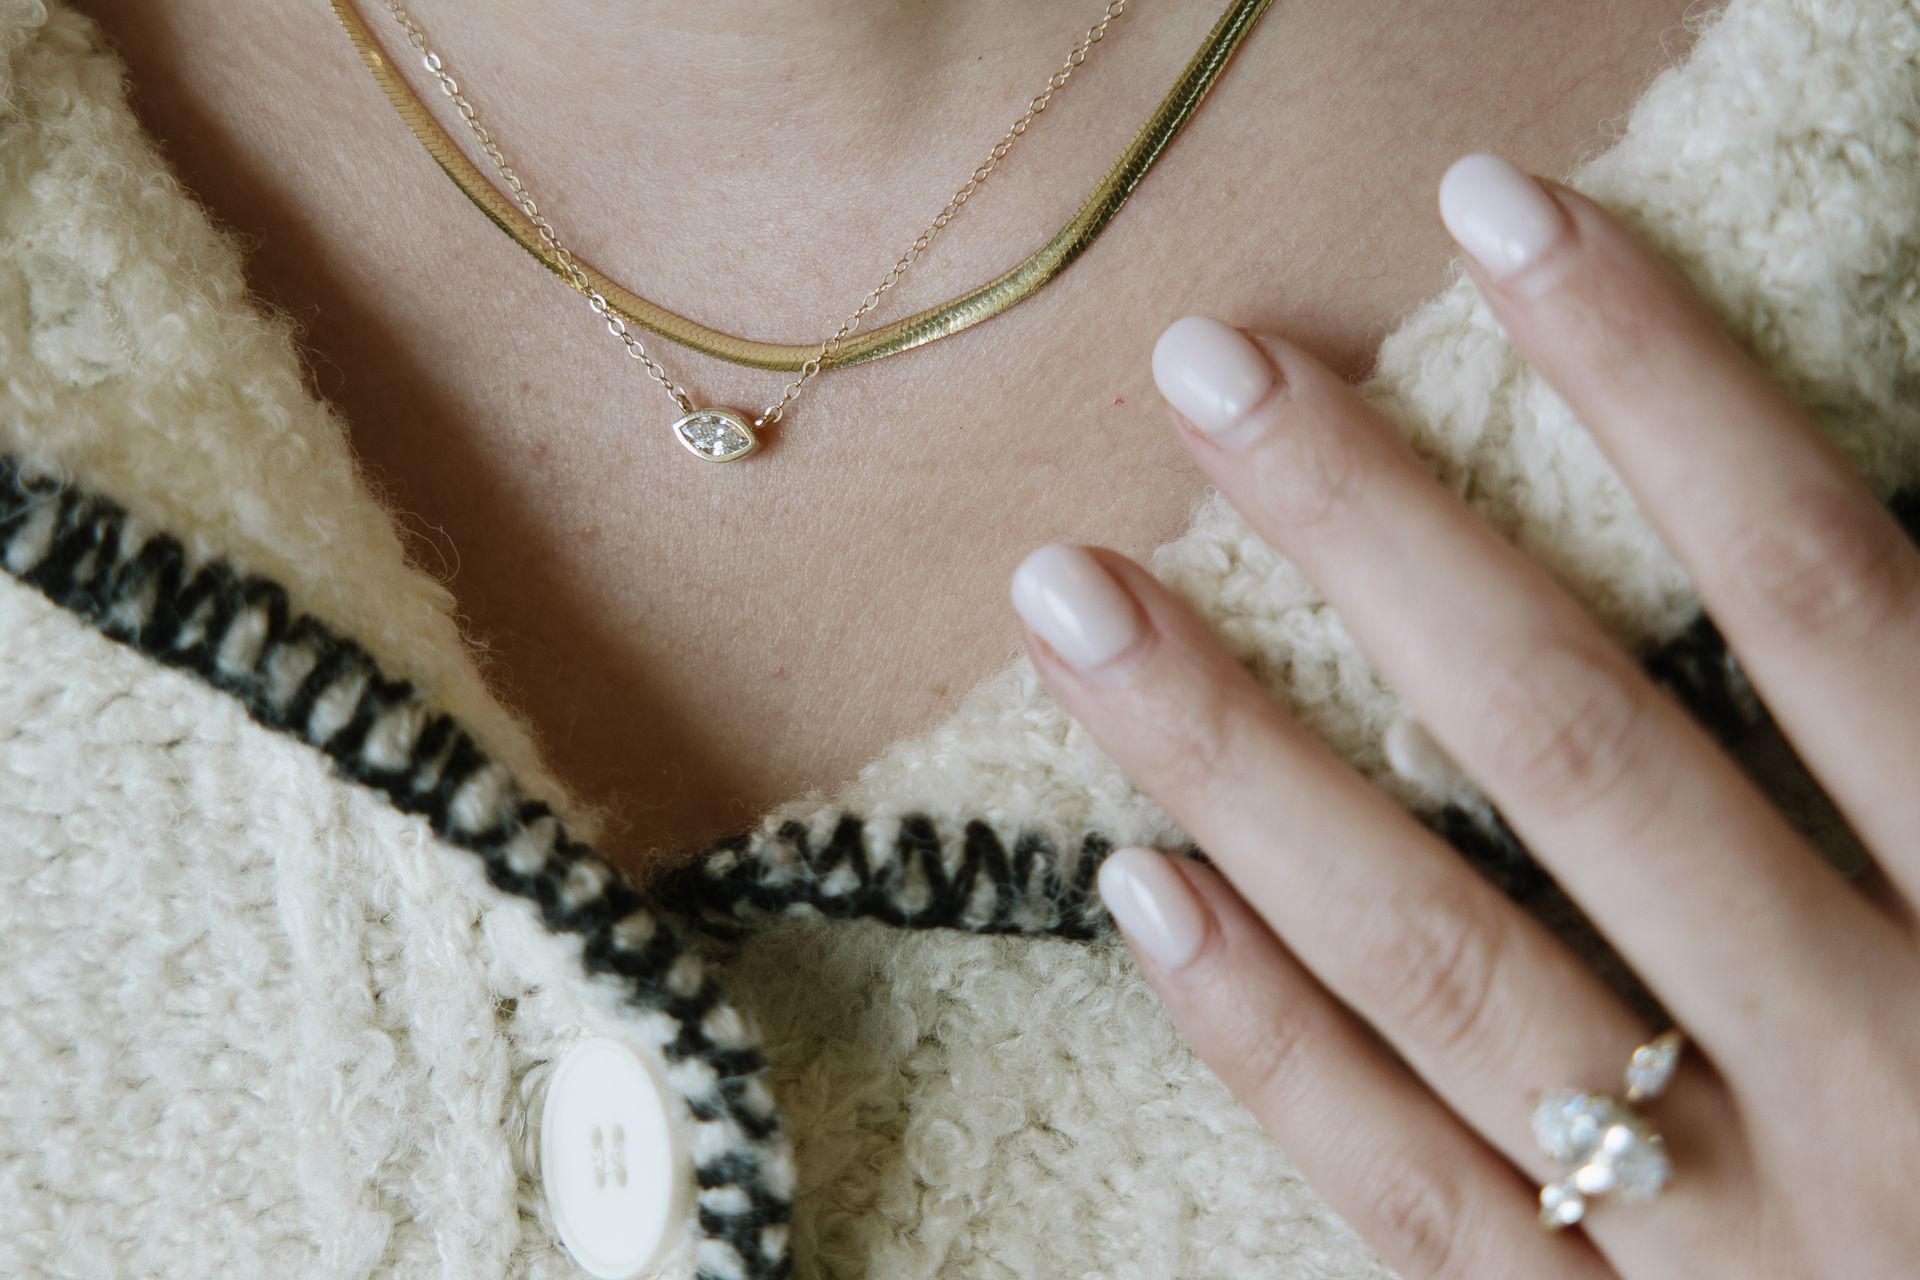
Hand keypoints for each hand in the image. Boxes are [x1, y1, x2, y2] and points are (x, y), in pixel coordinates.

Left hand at [1010, 153, 1919, 1277]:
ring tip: (1079, 602)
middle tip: (1209, 379)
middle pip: (1578, 750)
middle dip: (1380, 541)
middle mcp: (1872, 1071)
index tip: (1502, 222)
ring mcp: (1722, 1232)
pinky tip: (1138, 884)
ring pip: (1444, 963)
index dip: (1663, 386)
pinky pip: (1411, 1187)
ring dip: (1243, 760)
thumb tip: (1805, 553)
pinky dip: (1268, 1033)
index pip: (1820, 597)